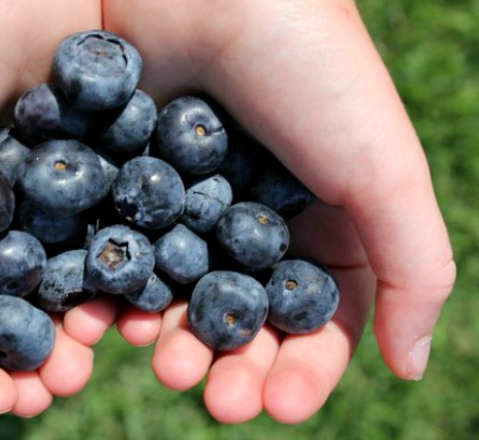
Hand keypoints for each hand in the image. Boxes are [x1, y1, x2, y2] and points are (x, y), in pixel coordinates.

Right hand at [0, 0, 117, 417]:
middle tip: (56, 387)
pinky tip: (138, 304)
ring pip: (73, 287)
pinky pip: (124, 235)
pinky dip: (130, 276)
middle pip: (17, 320)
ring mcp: (55, 201)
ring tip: (92, 353)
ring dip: (84, 331)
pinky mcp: (108, 169)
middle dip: (34, 365)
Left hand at [104, 0, 455, 423]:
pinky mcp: (122, 181)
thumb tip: (409, 366)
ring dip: (171, 338)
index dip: (301, 369)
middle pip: (239, 314)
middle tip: (216, 399)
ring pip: (174, 292)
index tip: (277, 408)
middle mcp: (248, 217)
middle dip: (232, 364)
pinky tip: (104, 323)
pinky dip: (111, 292)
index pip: (314, 316)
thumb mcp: (381, 168)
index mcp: (316, 218)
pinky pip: (116, 251)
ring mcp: (182, 201)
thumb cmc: (310, 70)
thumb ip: (414, 265)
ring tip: (164, 363)